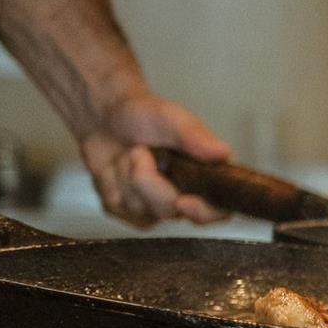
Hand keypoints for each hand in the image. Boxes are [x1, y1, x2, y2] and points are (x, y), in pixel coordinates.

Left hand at [80, 92, 230, 227]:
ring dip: (126, 177)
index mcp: (204, 174)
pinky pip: (120, 210)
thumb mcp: (169, 117)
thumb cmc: (142, 114)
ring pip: (141, 210)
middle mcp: (185, 194)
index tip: (183, 201)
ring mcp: (156, 206)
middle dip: (147, 180)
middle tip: (138, 151)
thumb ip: (195, 136)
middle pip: (171, 209)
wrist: (104, 116)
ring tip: (129, 154)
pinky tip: (116, 168)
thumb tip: (222, 152)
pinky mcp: (131, 211)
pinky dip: (112, 185)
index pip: (217, 209)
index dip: (204, 213)